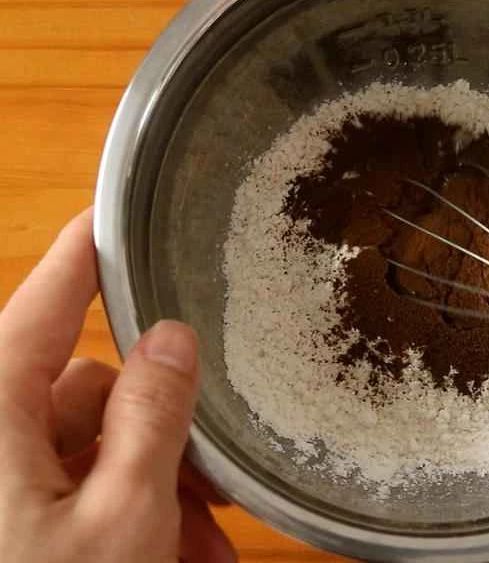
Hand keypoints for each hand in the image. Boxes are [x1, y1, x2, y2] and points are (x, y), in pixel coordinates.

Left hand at [0, 209, 235, 562]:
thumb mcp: (119, 519)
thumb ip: (152, 419)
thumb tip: (173, 339)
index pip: (49, 301)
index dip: (87, 253)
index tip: (113, 212)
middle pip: (93, 397)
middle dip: (164, 443)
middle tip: (215, 497)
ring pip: (93, 455)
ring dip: (155, 496)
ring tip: (201, 554)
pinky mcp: (6, 513)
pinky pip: (73, 494)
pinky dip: (125, 520)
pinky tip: (169, 560)